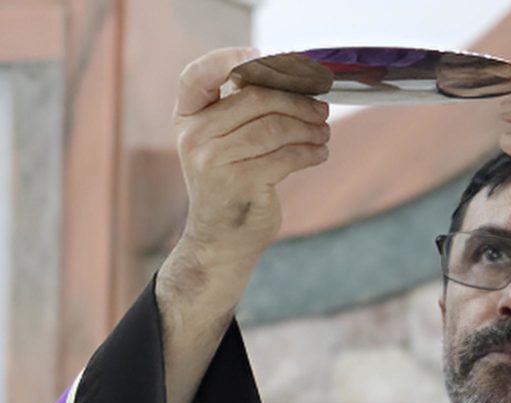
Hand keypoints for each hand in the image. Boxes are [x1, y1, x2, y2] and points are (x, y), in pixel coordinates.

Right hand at [175, 46, 331, 259]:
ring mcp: (213, 162)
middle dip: (296, 102)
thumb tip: (292, 77)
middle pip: (255, 99)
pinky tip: (319, 153)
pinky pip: (287, 155)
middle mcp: (194, 137)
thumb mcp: (221, 142)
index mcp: (187, 119)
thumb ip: (240, 109)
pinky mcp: (240, 183)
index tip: (259, 55)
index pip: (196, 76)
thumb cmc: (229, 181)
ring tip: (323, 133)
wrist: (220, 239)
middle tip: (320, 110)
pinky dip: (311, 152)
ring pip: (276, 127)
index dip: (225, 59)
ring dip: (310, 128)